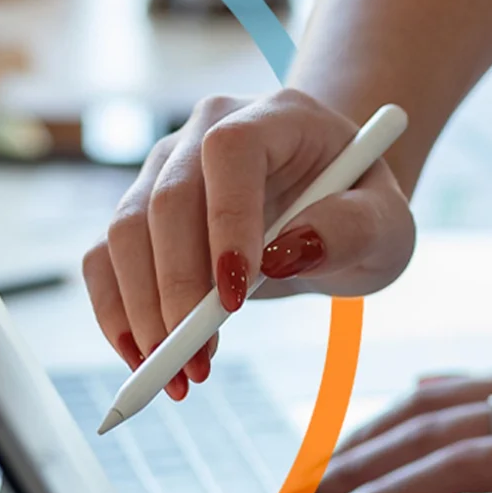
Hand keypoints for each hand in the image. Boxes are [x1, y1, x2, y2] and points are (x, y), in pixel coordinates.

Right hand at [79, 90, 413, 399]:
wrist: (329, 200)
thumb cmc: (360, 208)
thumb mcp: (387, 225)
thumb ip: (352, 229)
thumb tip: (285, 252)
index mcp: (276, 116)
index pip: (231, 152)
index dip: (226, 220)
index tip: (235, 298)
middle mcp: (207, 131)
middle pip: (166, 199)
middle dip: (176, 290)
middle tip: (199, 363)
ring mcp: (165, 168)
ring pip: (124, 232)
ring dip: (143, 313)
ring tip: (182, 376)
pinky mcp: (141, 213)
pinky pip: (104, 259)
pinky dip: (116, 314)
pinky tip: (145, 360)